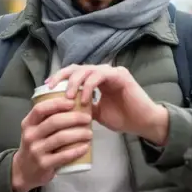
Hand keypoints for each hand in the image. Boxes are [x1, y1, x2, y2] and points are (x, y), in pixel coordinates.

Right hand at [10, 95, 93, 191]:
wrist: (23, 171)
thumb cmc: (35, 145)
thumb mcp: (34, 130)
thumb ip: (46, 118)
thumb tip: (72, 103)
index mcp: (28, 124)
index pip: (40, 109)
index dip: (57, 104)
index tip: (73, 102)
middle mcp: (30, 136)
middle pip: (54, 122)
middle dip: (74, 118)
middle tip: (87, 118)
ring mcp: (36, 151)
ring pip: (61, 138)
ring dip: (78, 134)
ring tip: (89, 133)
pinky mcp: (44, 164)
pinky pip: (63, 156)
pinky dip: (76, 150)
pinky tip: (85, 147)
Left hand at [45, 64, 167, 143]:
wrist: (143, 124)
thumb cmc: (123, 118)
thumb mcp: (97, 113)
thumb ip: (84, 107)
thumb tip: (64, 109)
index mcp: (97, 79)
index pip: (75, 73)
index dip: (60, 77)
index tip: (47, 86)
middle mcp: (104, 72)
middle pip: (78, 67)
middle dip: (62, 76)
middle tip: (52, 87)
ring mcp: (112, 72)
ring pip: (87, 69)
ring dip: (75, 82)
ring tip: (68, 97)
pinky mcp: (120, 75)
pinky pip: (99, 75)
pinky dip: (89, 86)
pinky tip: (84, 99)